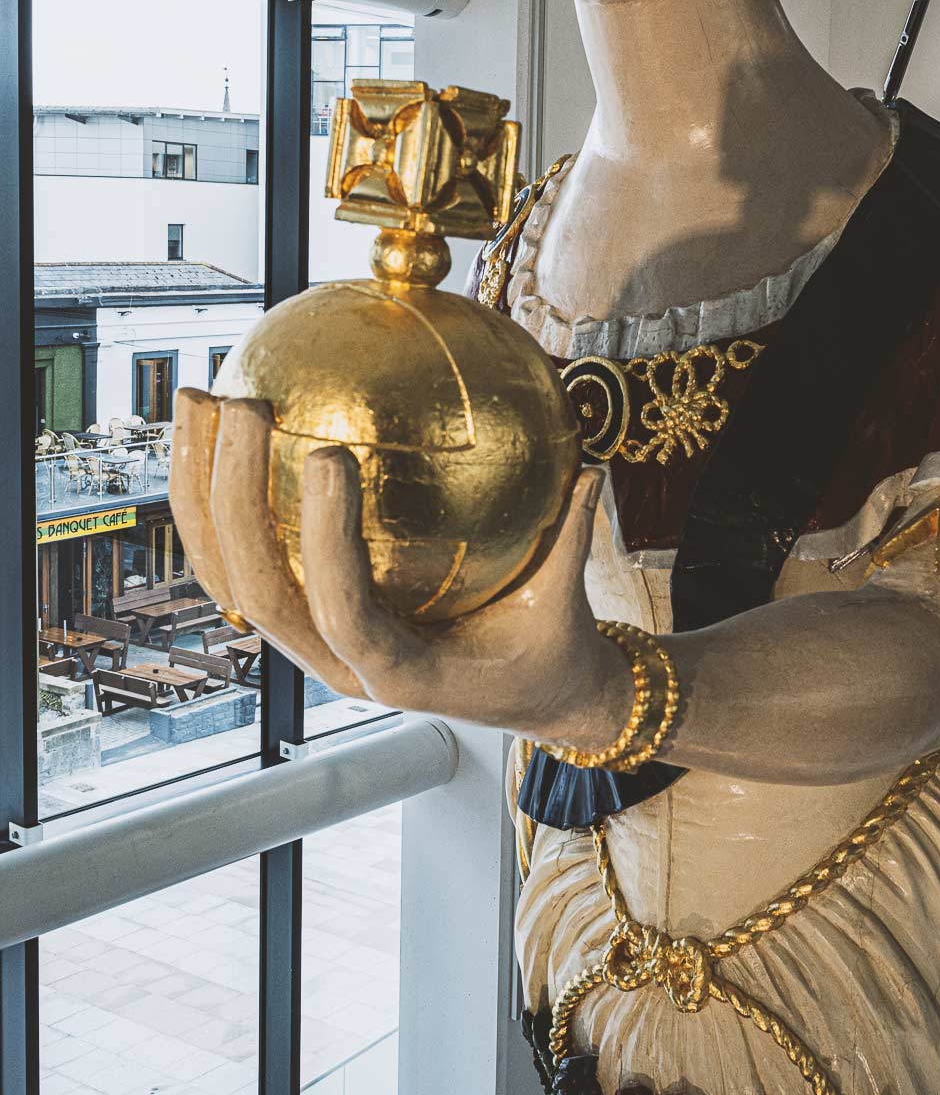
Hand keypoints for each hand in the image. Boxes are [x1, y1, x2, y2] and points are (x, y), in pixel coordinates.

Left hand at [170, 388, 623, 740]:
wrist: (529, 697)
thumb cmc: (548, 653)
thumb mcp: (567, 607)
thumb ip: (571, 540)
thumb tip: (587, 466)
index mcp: (399, 673)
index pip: (345, 612)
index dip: (329, 541)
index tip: (333, 455)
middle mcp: (335, 662)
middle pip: (255, 587)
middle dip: (232, 496)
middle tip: (243, 404)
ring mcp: (307, 640)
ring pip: (227, 571)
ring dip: (199, 486)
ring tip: (198, 397)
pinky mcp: (298, 613)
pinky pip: (242, 553)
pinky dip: (218, 491)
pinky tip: (215, 423)